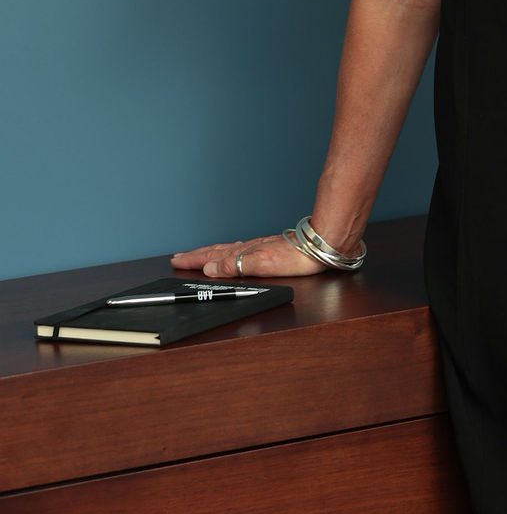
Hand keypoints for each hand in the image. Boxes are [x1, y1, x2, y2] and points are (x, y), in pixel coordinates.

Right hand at [170, 234, 326, 278]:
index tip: (177, 261)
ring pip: (228, 249)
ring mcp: (260, 247)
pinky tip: (233, 252)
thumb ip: (236, 265)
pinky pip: (241, 249)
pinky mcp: (270, 249)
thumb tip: (210, 268)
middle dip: (197, 255)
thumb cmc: (299, 256)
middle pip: (218, 251)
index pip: (213, 257)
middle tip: (179, 257)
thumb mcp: (263, 264)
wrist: (322, 245)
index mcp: (246, 253)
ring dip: (210, 253)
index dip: (194, 260)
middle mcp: (251, 248)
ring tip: (198, 254)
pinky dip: (229, 251)